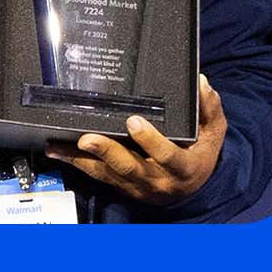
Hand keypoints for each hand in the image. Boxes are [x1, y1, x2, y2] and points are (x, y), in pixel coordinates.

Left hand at [48, 77, 226, 203]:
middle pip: (130, 168)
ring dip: (82, 160)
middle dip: (108, 152)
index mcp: (182, 167)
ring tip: (59, 146)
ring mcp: (136, 185)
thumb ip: (209, 108)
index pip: (167, 156)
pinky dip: (76, 163)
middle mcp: (157, 180)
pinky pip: (97, 175)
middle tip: (88, 138)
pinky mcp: (121, 185)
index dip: (150, 141)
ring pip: (107, 174)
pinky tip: (58, 151)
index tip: (134, 121)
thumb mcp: (214, 132)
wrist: (194, 189)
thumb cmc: (200, 154)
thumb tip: (201, 81)